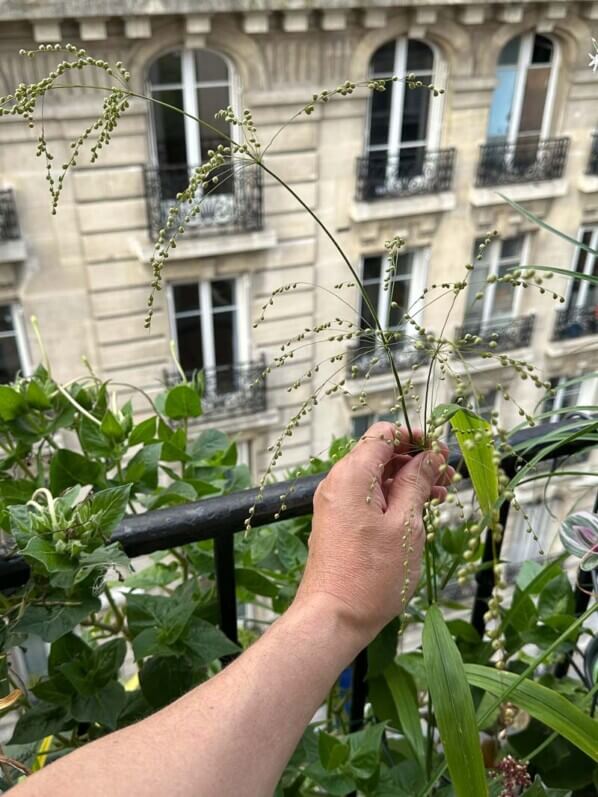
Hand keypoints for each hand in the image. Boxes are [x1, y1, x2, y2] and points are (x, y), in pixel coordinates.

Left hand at [295, 422, 450, 645]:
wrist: (333, 616)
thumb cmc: (371, 575)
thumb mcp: (406, 525)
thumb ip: (417, 483)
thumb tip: (429, 456)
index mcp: (352, 475)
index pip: (383, 434)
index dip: (414, 437)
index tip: (439, 450)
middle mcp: (339, 483)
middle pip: (380, 454)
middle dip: (415, 460)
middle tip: (448, 473)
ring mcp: (337, 503)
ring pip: (377, 478)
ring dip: (408, 480)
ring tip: (441, 494)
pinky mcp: (339, 521)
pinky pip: (368, 497)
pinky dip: (393, 498)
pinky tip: (419, 510)